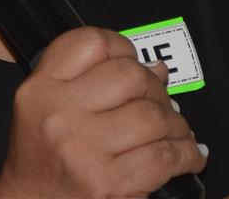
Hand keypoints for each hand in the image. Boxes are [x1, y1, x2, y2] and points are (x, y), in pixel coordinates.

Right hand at [0, 27, 207, 196]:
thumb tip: (157, 68)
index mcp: (40, 89)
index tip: (133, 63)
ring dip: (177, 123)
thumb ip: (93, 80)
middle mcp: (58, 114)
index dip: (122, 47)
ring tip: (175, 131)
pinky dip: (187, 154)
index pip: (91, 43)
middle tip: (159, 103)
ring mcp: (83, 150)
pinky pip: (165, 156)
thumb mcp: (49, 106)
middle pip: (130, 76)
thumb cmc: (44, 154)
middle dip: (156, 88)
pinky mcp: (109, 183)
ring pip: (154, 116)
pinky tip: (188, 154)